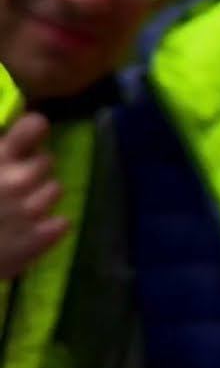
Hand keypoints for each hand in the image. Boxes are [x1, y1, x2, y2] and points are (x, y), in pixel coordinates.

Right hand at [0, 114, 68, 278]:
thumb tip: (13, 130)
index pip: (35, 126)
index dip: (32, 132)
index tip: (23, 144)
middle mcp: (18, 179)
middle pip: (47, 161)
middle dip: (30, 170)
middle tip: (9, 184)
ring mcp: (29, 210)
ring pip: (55, 190)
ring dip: (38, 197)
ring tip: (13, 209)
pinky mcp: (36, 240)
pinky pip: (61, 223)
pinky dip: (48, 228)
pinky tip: (24, 232)